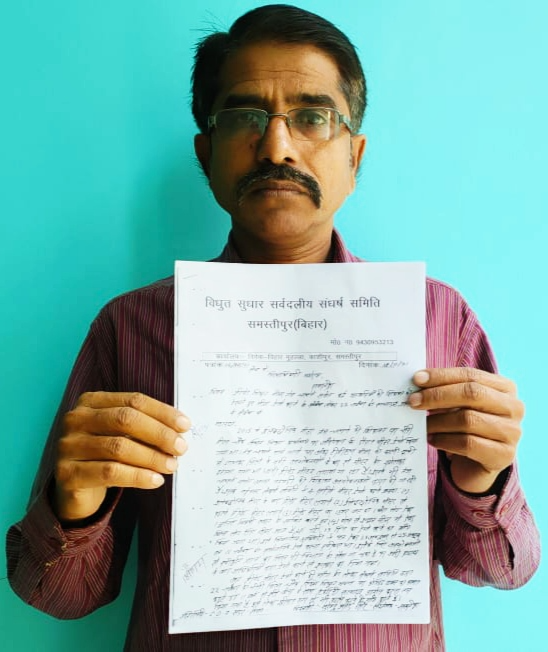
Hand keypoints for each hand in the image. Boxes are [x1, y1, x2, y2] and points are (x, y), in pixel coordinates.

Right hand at [54, 392, 189, 520]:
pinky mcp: (67, 473)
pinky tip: (155, 480)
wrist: (75, 489)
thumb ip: (144, 426)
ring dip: (151, 457)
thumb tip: (180, 429)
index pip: (133, 401)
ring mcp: (68, 446)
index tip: (185, 425)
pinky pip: (110, 472)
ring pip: (119, 447)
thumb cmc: (105, 455)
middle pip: (125, 420)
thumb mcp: (121, 434)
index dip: (162, 412)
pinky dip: (138, 477)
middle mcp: (76, 419)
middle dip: (158, 434)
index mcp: (91, 401)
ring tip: (171, 466)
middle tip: (181, 447)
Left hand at [408, 368, 522, 493]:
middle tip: (413, 401)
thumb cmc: (464, 428)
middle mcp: (514, 407)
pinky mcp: (503, 456)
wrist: (476, 466)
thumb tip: (417, 382)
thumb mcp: (457, 405)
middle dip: (438, 396)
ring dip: (438, 421)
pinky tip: (432, 440)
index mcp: (505, 388)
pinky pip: (468, 444)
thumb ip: (444, 391)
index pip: (470, 375)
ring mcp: (512, 432)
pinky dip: (445, 440)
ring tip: (423, 425)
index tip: (416, 379)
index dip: (442, 376)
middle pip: (472, 394)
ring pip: (468, 419)